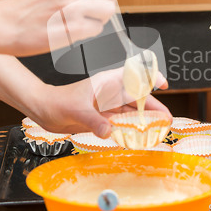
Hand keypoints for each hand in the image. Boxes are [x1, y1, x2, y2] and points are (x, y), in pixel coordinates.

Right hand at [0, 0, 118, 55]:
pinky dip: (90, 31)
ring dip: (101, 17)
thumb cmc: (23, 5)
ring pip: (108, 9)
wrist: (2, 24)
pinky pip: (97, 28)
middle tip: (98, 8)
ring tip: (87, 20)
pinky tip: (76, 30)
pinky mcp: (73, 28)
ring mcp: (72, 6)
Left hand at [27, 67, 170, 137]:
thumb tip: (109, 133)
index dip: (151, 77)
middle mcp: (110, 92)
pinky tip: (139, 135)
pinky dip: (131, 127)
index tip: (164, 84)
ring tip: (158, 129)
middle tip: (166, 119)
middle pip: (138, 97)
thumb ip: (94, 122)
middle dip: (153, 106)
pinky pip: (121, 121)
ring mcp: (107, 105)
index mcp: (107, 82)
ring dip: (144, 119)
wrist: (44, 110)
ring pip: (131, 110)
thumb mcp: (77, 111)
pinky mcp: (103, 116)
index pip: (134, 74)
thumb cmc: (58, 102)